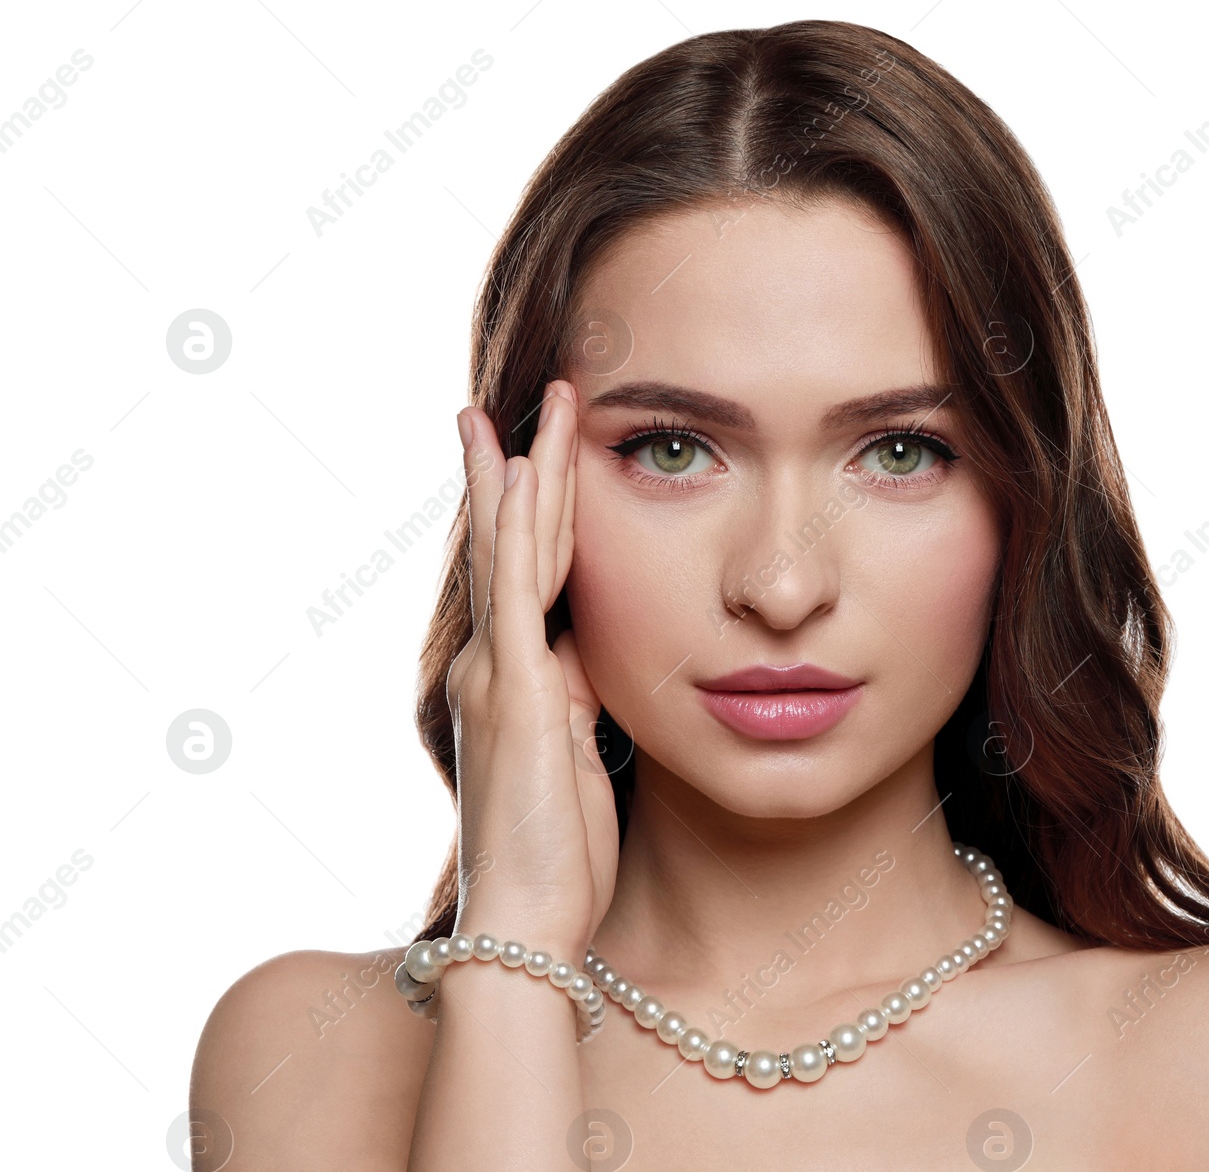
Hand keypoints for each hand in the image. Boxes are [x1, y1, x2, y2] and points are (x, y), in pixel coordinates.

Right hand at [444, 383, 617, 955]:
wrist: (527, 924)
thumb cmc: (561, 858)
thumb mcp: (579, 760)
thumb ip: (578, 702)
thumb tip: (591, 660)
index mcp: (517, 681)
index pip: (527, 578)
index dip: (532, 517)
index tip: (533, 462)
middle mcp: (495, 665)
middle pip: (506, 548)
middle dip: (512, 474)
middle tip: (511, 407)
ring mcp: (498, 672)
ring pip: (507, 552)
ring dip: (519, 476)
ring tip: (519, 409)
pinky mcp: (515, 689)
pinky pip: (519, 589)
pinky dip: (519, 528)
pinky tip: (523, 475)